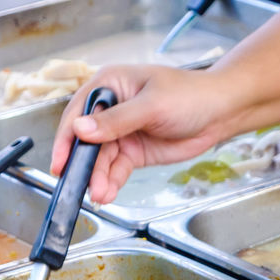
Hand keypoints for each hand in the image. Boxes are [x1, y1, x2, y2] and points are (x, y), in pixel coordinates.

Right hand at [50, 65, 238, 203]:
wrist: (220, 113)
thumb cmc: (189, 95)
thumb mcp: (152, 105)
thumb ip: (116, 120)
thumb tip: (81, 129)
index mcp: (109, 85)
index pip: (78, 112)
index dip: (67, 138)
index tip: (60, 161)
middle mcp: (110, 108)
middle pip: (86, 140)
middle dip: (83, 164)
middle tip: (79, 184)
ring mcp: (121, 132)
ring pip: (100, 158)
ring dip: (97, 177)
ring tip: (100, 193)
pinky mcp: (133, 151)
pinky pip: (115, 169)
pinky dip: (110, 182)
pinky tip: (107, 193)